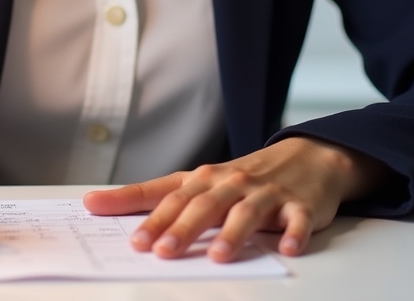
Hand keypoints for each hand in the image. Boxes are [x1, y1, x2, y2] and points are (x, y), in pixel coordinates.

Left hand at [84, 136, 388, 261]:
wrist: (307, 157)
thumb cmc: (245, 177)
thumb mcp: (205, 183)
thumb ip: (161, 198)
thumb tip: (105, 207)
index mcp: (205, 179)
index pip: (169, 195)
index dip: (145, 213)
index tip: (123, 232)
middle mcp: (231, 183)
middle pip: (204, 205)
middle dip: (181, 228)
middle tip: (162, 251)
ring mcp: (267, 194)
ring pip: (247, 212)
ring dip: (233, 234)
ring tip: (217, 256)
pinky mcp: (300, 205)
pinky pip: (297, 220)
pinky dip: (292, 233)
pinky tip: (286, 248)